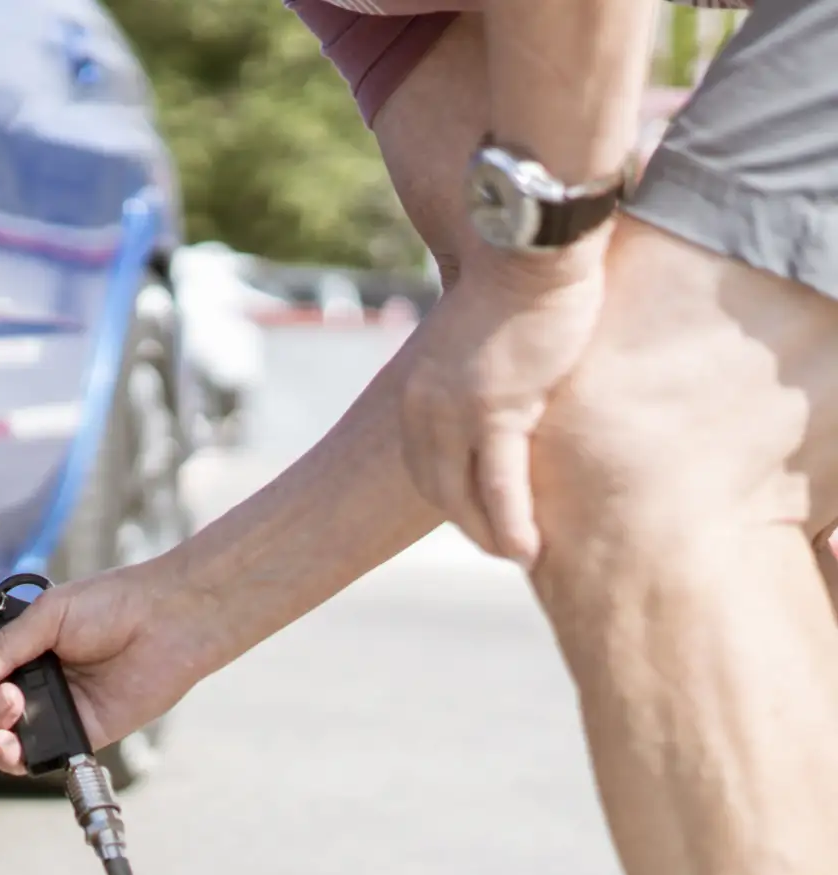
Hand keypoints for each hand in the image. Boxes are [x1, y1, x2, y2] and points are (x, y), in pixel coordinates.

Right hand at [0, 559, 211, 774]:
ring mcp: (47, 707)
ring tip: (9, 702)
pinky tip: (12, 741)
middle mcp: (24, 677)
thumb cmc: (114, 605)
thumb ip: (4, 647)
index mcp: (12, 644)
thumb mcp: (48, 615)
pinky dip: (13, 754)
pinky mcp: (73, 733)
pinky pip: (31, 755)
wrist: (168, 623)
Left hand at [400, 244, 607, 567]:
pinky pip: (500, 485)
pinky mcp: (497, 410)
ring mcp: (457, 411)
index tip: (476, 515)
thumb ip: (476, 375)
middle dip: (468, 523)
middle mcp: (424, 406)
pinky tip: (528, 549)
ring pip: (465, 497)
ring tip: (519, 556)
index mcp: (416, 391)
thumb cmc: (518, 285)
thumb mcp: (479, 341)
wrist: (530, 246)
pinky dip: (512, 523)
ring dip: (491, 535)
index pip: (423, 463)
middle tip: (502, 544)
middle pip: (437, 487)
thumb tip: (495, 392)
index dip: (450, 496)